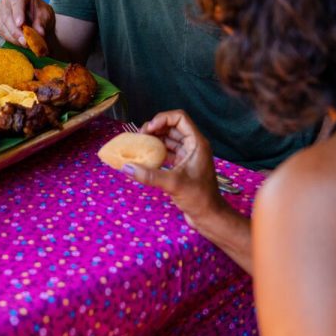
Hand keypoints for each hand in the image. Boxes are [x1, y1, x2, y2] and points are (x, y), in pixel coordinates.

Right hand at [0, 0, 53, 45]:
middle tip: (26, 42)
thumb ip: (42, 23)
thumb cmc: (41, 15)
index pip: (17, 1)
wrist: (37, 22)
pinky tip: (21, 43)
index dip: (18, 12)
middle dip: (16, 30)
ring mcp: (0, 10)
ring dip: (14, 37)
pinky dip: (11, 39)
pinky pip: (2, 32)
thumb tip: (39, 33)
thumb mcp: (46, 16)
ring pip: (3, 25)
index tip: (21, 24)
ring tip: (26, 44)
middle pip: (7, 15)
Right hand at [123, 110, 223, 226]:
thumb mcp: (173, 184)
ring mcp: (188, 156)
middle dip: (155, 128)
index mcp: (196, 143)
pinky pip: (168, 153)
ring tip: (140, 145)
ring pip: (169, 140)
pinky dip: (157, 153)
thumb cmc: (199, 198)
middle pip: (172, 127)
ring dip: (155, 140)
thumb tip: (126, 167)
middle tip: (140, 137)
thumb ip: (149, 175)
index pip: (180, 118)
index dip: (163, 118)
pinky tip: (145, 158)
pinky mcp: (182, 167)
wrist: (209, 217)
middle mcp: (193, 146)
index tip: (148, 129)